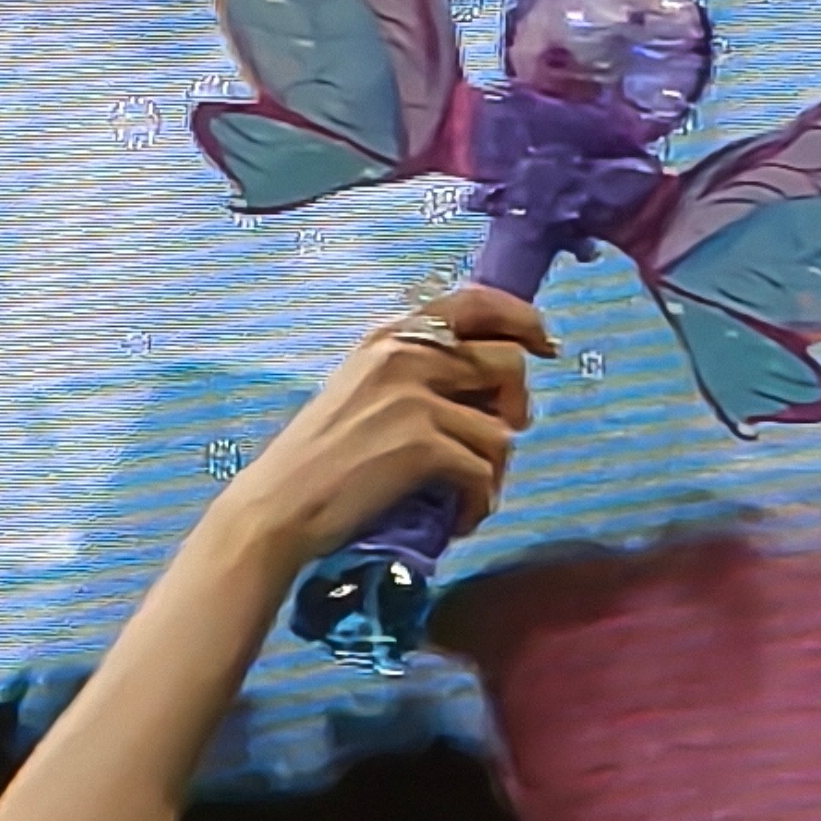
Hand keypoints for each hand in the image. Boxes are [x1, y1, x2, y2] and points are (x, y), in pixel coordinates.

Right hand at [217, 284, 553, 570]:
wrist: (278, 508)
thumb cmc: (314, 461)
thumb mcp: (360, 390)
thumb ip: (413, 372)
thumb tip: (480, 384)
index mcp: (391, 335)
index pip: (476, 302)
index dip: (522, 320)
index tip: (543, 346)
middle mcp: (406, 355)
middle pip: (507, 362)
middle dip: (516, 405)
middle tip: (502, 436)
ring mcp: (416, 399)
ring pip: (502, 427)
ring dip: (496, 468)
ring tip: (472, 493)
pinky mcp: (423, 446)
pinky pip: (484, 471)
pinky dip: (480, 502)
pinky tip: (461, 518)